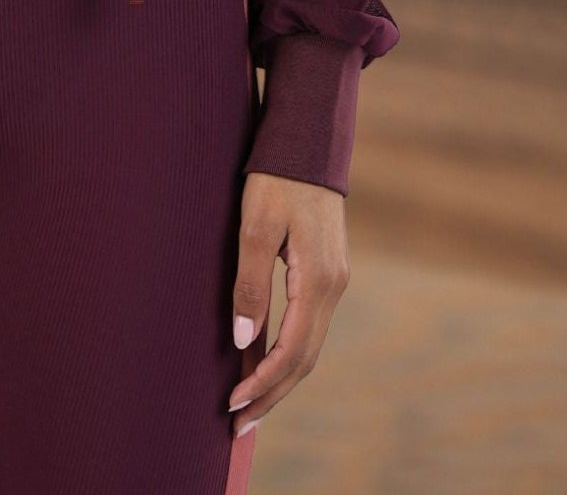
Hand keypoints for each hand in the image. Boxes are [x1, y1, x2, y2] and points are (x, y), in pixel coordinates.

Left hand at [225, 170, 349, 437]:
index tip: (232, 405)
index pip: (292, 351)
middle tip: (238, 427)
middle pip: (305, 360)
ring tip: (249, 406)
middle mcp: (333, 288)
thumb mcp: (256, 226)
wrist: (308, 140)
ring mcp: (334, 281)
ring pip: (310, 346)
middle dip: (272, 395)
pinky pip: (309, 326)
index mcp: (318, 280)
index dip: (262, 383)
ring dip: (280, 378)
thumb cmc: (276, 178)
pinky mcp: (327, 272)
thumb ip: (250, 284)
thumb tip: (244, 341)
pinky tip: (265, 361)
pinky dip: (288, 352)